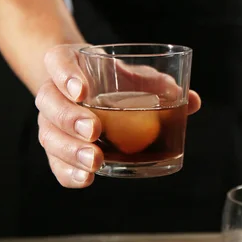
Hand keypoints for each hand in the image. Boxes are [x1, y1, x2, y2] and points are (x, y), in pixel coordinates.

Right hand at [35, 44, 200, 187]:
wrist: (89, 86)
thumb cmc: (115, 78)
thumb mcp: (135, 74)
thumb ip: (160, 85)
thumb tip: (193, 101)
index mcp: (68, 62)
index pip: (58, 61)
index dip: (66, 75)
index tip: (84, 90)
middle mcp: (53, 89)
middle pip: (49, 102)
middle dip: (70, 118)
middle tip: (95, 129)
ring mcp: (50, 118)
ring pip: (48, 133)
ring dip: (70, 150)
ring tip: (96, 161)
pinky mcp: (56, 144)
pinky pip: (54, 161)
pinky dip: (68, 171)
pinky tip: (86, 179)